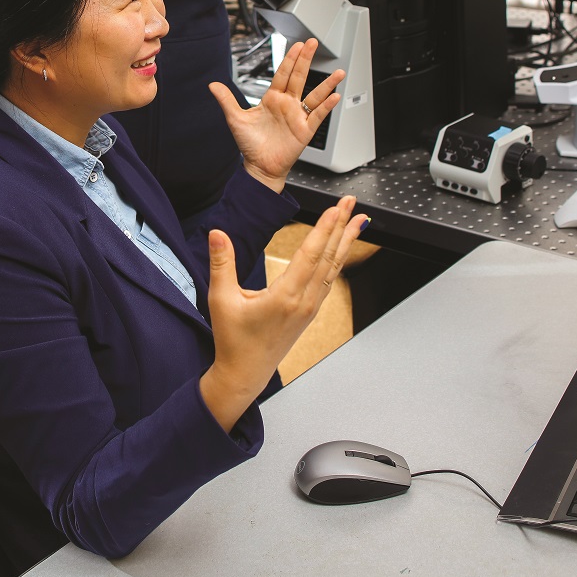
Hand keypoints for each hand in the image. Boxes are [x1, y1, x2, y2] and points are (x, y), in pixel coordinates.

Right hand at [199, 196, 367, 431]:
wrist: (245, 373)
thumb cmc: (234, 341)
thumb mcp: (221, 300)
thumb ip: (222, 264)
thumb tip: (218, 234)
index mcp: (284, 297)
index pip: (310, 255)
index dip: (324, 229)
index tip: (335, 209)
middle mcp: (303, 302)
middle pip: (328, 257)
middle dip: (342, 227)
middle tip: (351, 203)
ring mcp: (310, 307)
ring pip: (333, 268)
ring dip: (345, 241)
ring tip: (359, 220)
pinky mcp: (310, 311)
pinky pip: (329, 279)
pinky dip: (338, 259)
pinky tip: (342, 249)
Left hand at [208, 39, 343, 192]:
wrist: (259, 167)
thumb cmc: (250, 144)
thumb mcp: (235, 119)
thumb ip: (226, 100)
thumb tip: (212, 84)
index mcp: (272, 99)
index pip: (283, 74)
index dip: (290, 59)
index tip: (298, 45)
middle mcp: (287, 105)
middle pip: (299, 77)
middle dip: (306, 60)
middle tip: (314, 43)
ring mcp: (297, 116)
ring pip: (315, 96)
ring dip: (327, 84)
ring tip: (339, 72)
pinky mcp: (304, 130)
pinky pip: (317, 116)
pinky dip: (327, 106)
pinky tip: (334, 96)